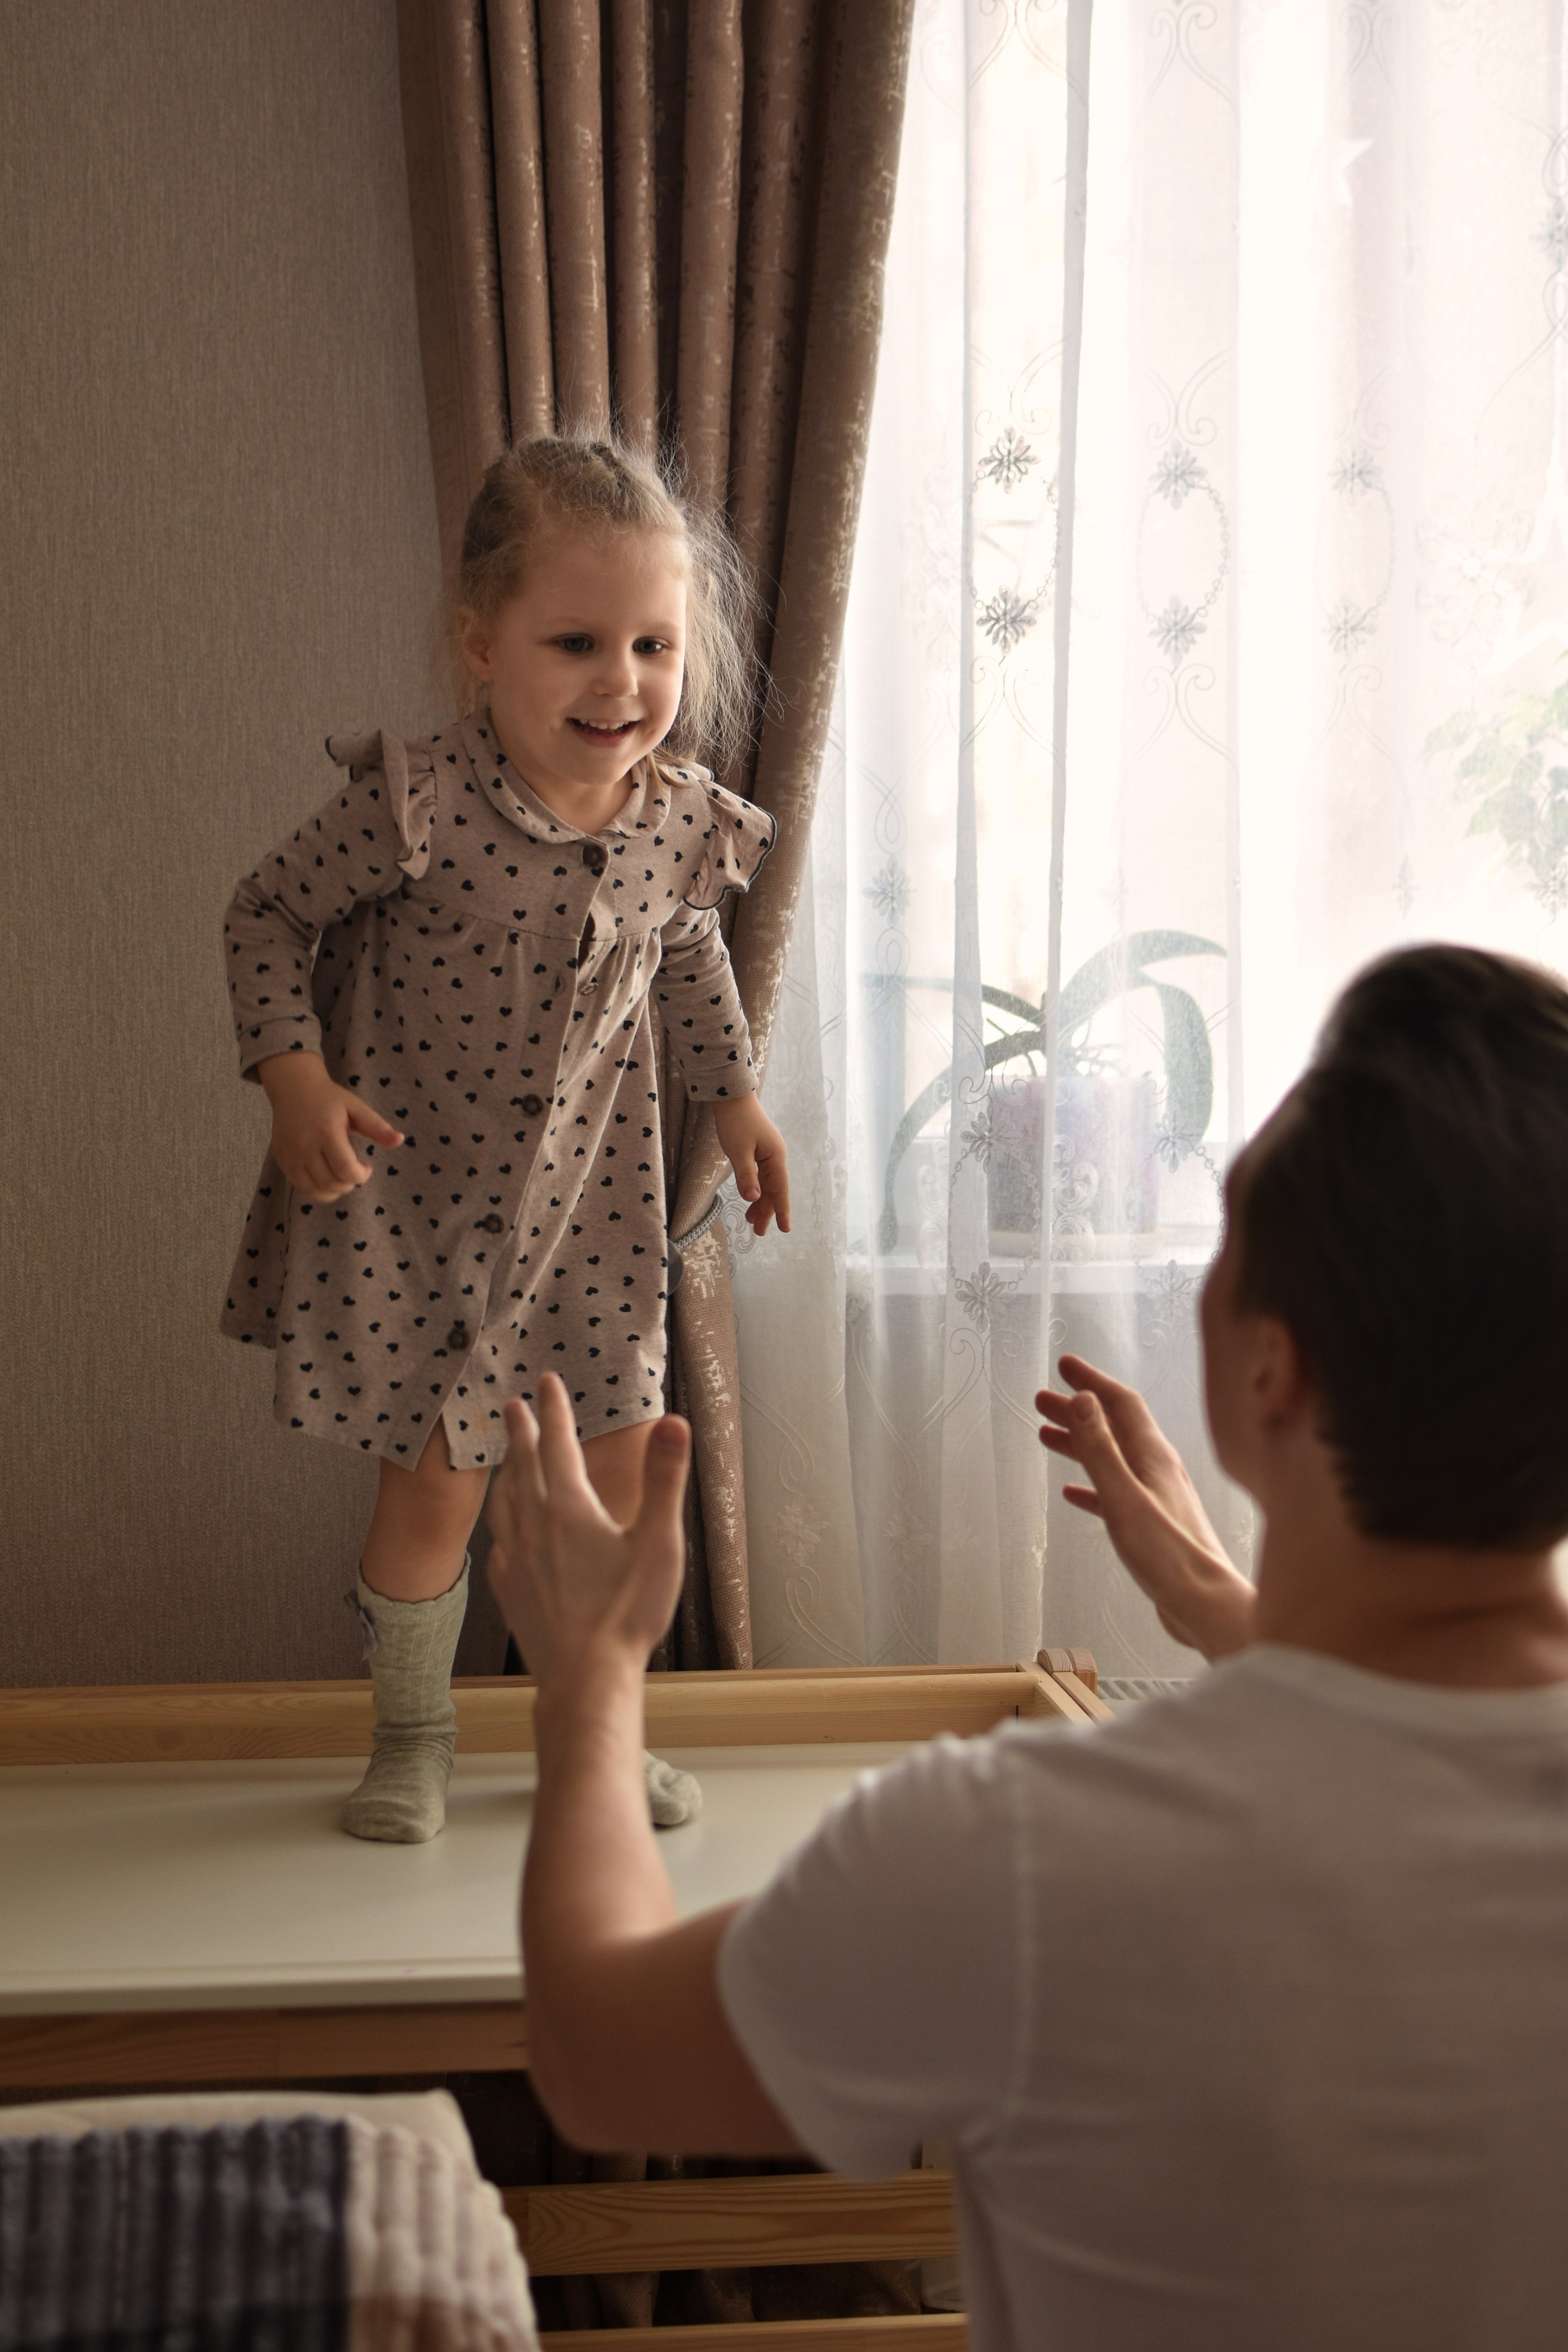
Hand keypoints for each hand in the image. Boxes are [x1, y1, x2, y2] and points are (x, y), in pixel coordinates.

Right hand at [259, 1052, 403, 1204]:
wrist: (293, 1088)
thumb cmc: (329, 1098)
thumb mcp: (356, 1107)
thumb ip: (377, 1126)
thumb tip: (401, 1140)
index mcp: (326, 1131)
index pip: (345, 1169)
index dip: (361, 1176)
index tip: (367, 1167)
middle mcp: (305, 1146)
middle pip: (331, 1183)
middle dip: (349, 1184)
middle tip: (354, 1171)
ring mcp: (290, 1155)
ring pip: (315, 1190)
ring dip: (334, 1191)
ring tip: (341, 1176)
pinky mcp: (281, 1160)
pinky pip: (300, 1187)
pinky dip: (317, 1190)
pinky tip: (326, 1178)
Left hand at [487, 1375, 691, 1683]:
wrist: (585, 1678)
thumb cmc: (628, 1613)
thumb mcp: (659, 1542)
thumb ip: (664, 1479)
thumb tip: (673, 1423)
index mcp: (569, 1508)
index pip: (557, 1444)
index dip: (554, 1409)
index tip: (547, 1381)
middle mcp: (533, 1527)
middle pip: (521, 1466)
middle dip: (520, 1431)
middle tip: (513, 1404)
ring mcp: (515, 1560)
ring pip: (504, 1501)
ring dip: (505, 1471)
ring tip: (506, 1458)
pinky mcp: (508, 1590)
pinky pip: (498, 1541)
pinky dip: (502, 1519)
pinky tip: (507, 1528)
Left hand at [712, 1095, 790, 1236]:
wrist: (732, 1096)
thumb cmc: (735, 1122)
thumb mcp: (738, 1151)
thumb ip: (746, 1176)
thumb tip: (754, 1199)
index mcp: (775, 1157)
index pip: (780, 1189)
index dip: (782, 1210)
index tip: (785, 1229)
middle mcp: (775, 1156)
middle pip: (773, 1189)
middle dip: (767, 1210)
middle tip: (760, 1232)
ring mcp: (768, 1153)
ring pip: (767, 1183)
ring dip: (760, 1201)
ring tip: (752, 1220)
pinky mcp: (759, 1149)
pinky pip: (761, 1175)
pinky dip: (756, 1188)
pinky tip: (750, 1198)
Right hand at [1036, 1354, 1256, 1658]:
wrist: (1205, 1604)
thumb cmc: (1168, 1555)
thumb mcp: (1124, 1497)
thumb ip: (1101, 1449)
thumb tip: (1083, 1400)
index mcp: (1154, 1457)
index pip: (1121, 1404)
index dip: (1093, 1382)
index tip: (1065, 1366)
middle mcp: (1158, 1470)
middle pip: (1113, 1428)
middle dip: (1077, 1411)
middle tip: (1041, 1401)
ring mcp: (1156, 1497)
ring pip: (1112, 1459)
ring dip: (1080, 1444)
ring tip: (1047, 1437)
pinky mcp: (1152, 1525)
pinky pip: (1115, 1493)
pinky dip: (1092, 1485)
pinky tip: (1073, 1494)